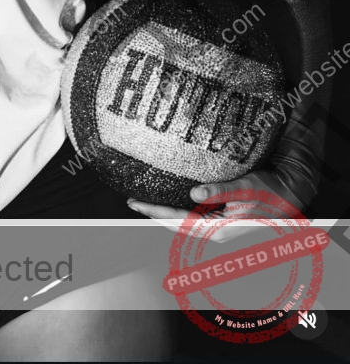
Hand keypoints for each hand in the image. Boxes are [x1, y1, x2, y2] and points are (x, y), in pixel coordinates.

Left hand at [127, 169, 305, 243]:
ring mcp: (219, 229)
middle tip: (131, 202)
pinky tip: (169, 202)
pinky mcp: (221, 222)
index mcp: (219, 230)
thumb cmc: (269, 190)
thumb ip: (219, 190)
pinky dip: (177, 212)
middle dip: (153, 215)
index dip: (154, 212)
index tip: (134, 203)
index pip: (177, 221)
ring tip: (144, 203)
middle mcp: (216, 233)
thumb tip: (193, 192)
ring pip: (183, 224)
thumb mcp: (245, 187)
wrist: (289, 195)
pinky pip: (193, 220)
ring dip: (163, 214)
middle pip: (176, 227)